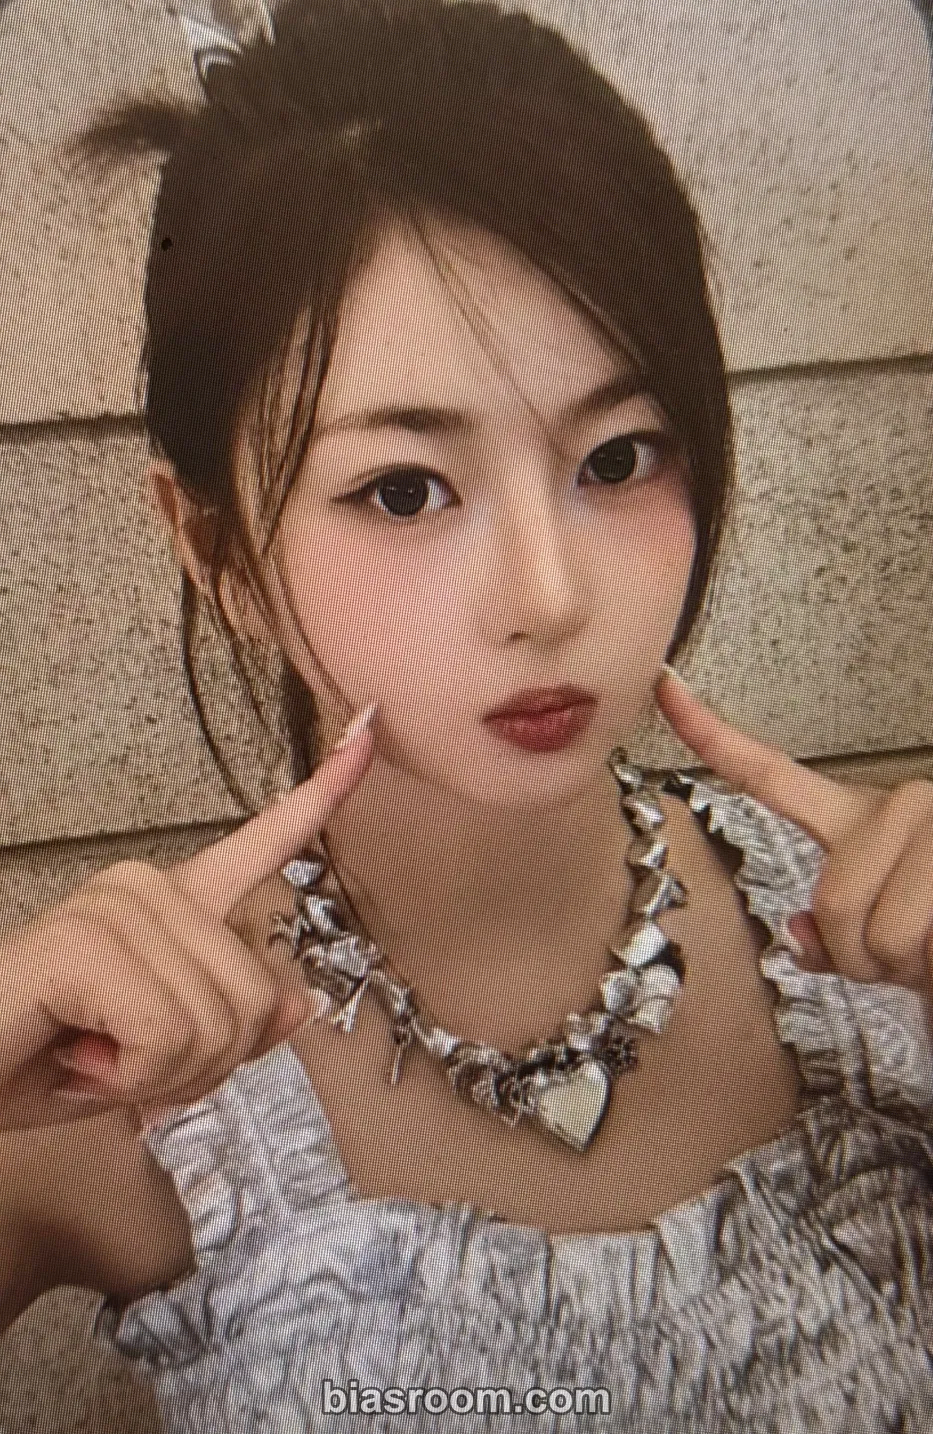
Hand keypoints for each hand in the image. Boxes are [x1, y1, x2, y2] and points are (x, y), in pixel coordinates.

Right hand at [0, 714, 375, 1131]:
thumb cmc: (38, 1060)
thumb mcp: (156, 1059)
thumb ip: (230, 1029)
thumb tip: (300, 1004)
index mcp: (174, 904)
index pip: (265, 840)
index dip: (325, 791)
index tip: (369, 729)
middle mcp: (151, 887)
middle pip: (259, 994)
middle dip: (202, 1064)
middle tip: (124, 1064)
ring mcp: (120, 904)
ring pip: (222, 1020)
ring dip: (162, 1076)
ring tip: (94, 1056)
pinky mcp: (88, 940)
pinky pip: (170, 1032)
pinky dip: (133, 1077)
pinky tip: (79, 1057)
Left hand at [655, 668, 932, 994]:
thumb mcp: (889, 949)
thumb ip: (836, 938)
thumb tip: (801, 936)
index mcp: (868, 818)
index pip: (773, 775)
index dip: (710, 732)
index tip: (663, 687)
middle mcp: (904, 801)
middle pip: (829, 903)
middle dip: (864, 958)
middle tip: (915, 956)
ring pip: (866, 927)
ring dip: (903, 968)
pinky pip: (910, 936)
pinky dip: (929, 967)